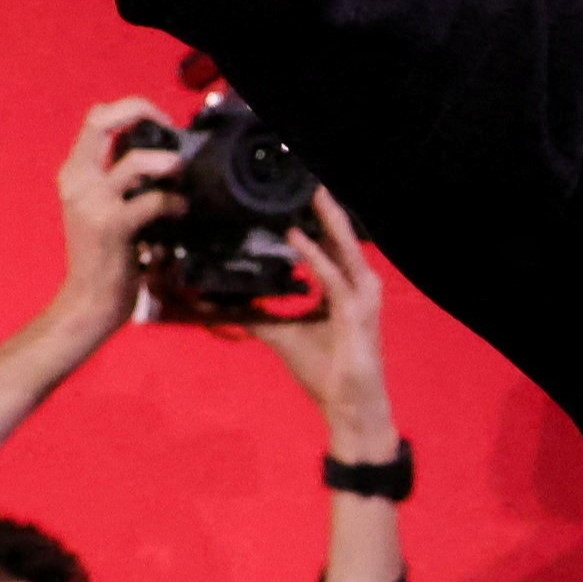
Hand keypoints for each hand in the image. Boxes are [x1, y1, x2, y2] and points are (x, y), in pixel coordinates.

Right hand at [52, 95, 188, 327]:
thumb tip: (158, 153)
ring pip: (135, 161)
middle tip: (169, 130)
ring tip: (180, 174)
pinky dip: (174, 202)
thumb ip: (118, 179)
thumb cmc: (101, 256)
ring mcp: (92, 203)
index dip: (130, 109)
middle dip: (143, 112)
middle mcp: (77, 181)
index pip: (96, 117)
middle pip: (102, 120)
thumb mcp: (99, 207)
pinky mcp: (111, 228)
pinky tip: (179, 211)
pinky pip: (152, 201)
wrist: (87, 302)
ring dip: (168, 164)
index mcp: (74, 173)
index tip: (158, 122)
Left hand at [241, 191, 395, 447]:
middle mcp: (357, 286)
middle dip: (324, 206)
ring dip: (325, 220)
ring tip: (310, 191)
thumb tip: (221, 298)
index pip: (330, 242)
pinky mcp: (355, 314)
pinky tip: (296, 238)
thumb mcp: (282, 335)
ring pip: (343, 248)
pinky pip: (331, 279)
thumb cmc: (325, 371)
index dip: (315, 217)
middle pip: (340, 236)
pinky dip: (314, 257)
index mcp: (345, 286)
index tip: (293, 191)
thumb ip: (257, 313)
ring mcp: (361, 298)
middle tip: (305, 174)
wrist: (348, 407)